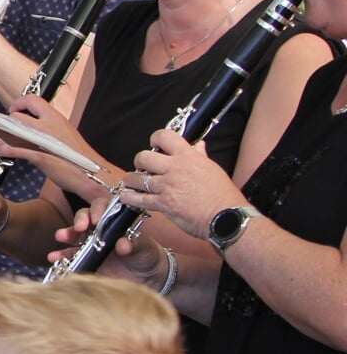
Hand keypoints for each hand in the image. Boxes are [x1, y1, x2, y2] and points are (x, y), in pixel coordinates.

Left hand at [0, 95, 108, 204]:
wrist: (95, 174)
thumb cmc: (78, 158)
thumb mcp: (63, 136)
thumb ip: (46, 131)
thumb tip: (28, 130)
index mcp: (56, 118)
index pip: (32, 100)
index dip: (19, 103)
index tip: (14, 110)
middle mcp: (50, 126)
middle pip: (19, 115)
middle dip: (7, 121)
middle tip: (4, 129)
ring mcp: (45, 141)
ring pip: (15, 131)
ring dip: (2, 136)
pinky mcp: (41, 157)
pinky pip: (18, 150)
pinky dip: (7, 150)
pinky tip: (1, 151)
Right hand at [55, 204, 168, 281]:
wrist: (147, 280)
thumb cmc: (147, 257)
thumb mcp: (146, 249)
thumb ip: (136, 245)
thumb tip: (123, 243)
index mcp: (115, 221)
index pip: (104, 208)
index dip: (98, 210)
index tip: (97, 220)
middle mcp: (100, 230)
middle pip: (85, 217)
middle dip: (80, 220)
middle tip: (80, 227)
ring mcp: (90, 244)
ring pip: (74, 235)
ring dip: (66, 234)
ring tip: (61, 237)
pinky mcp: (84, 259)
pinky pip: (69, 256)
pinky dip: (61, 255)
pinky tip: (55, 257)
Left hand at [121, 130, 248, 238]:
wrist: (227, 217)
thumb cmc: (223, 195)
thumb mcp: (212, 169)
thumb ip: (200, 156)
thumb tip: (198, 145)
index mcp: (188, 157)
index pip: (164, 137)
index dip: (155, 139)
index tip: (155, 145)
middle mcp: (175, 169)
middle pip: (143, 157)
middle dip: (140, 162)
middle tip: (143, 168)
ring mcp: (167, 186)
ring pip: (137, 178)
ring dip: (131, 180)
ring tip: (132, 183)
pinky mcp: (163, 203)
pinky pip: (138, 198)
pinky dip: (129, 197)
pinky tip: (127, 196)